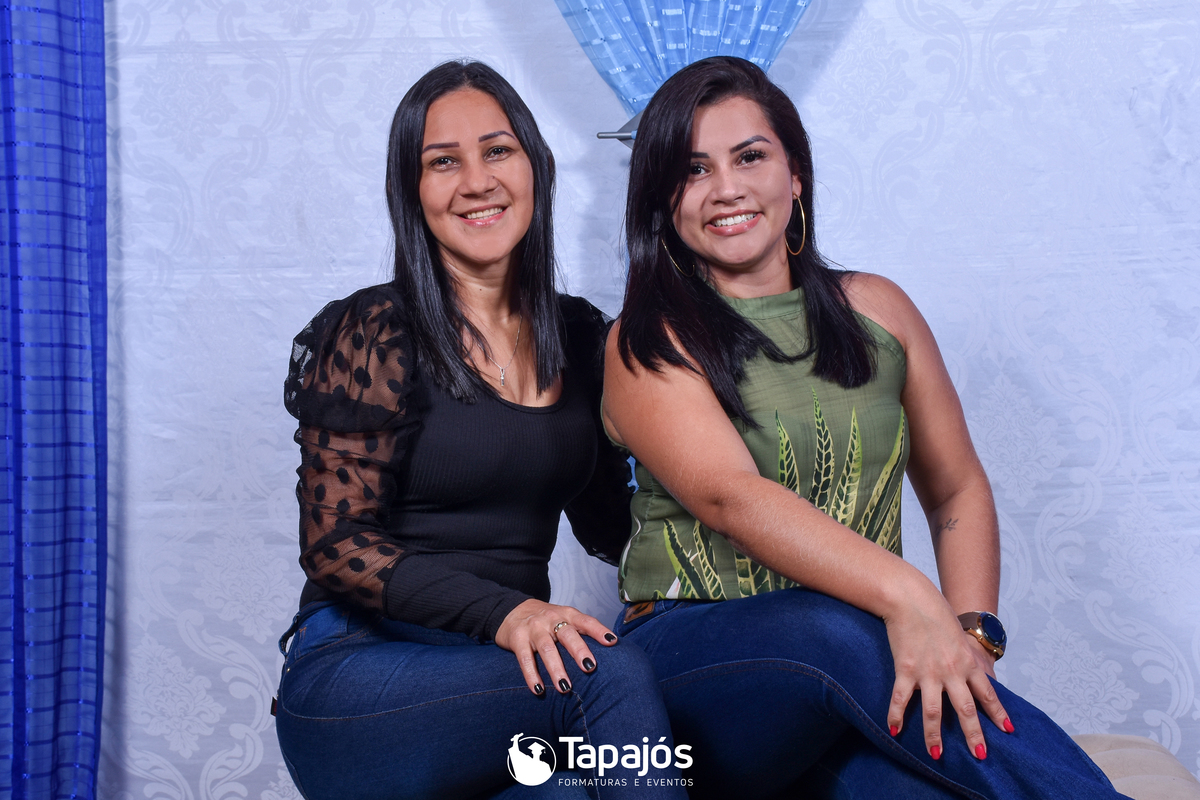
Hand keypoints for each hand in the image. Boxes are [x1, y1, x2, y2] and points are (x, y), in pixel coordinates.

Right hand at [494, 599, 618, 695]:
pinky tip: (538, 689)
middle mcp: (551, 619)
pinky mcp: (517, 639)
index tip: (612, 642)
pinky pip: (525, 659)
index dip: (599, 630)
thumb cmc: (546, 621)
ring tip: (565, 687)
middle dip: (579, 651)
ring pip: (547, 649)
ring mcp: (534, 629)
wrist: (512, 611)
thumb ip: (581, 631)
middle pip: (567, 634)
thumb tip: (608, 650)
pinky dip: (531, 675)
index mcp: (567, 614)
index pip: (586, 621)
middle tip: (590, 668)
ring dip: (556, 669)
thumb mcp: (564, 619)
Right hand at [884, 589, 1010, 760]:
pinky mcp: (906, 669)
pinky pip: (901, 699)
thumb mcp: (958, 635)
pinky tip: (894, 729)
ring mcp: (928, 672)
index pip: (987, 694)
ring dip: (934, 736)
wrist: (911, 598)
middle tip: (980, 756)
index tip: (1008, 730)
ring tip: (936, 755)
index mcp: (967, 662)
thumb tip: (974, 672)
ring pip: (933, 711)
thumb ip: (965, 656)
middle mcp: (951, 671)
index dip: (998, 713)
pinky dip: (896, 715)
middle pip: (965, 710)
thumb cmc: (935, 612)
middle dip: (974, 735)